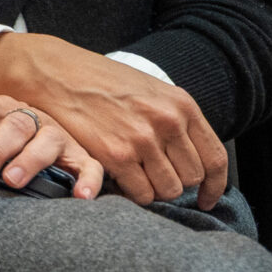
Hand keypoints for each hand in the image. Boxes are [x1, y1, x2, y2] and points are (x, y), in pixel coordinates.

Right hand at [0, 32, 226, 207]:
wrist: (55, 73)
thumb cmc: (100, 82)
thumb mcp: (150, 91)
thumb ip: (175, 121)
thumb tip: (191, 159)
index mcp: (181, 105)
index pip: (215, 158)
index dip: (215, 186)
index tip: (207, 199)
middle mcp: (167, 122)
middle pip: (191, 178)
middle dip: (175, 182)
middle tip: (153, 176)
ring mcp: (142, 139)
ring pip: (167, 190)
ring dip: (153, 190)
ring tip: (134, 176)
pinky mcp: (115, 155)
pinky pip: (140, 194)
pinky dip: (132, 193)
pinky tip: (119, 178)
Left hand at [0, 96, 100, 198]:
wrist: (44, 138)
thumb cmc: (0, 139)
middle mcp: (29, 117)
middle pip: (13, 126)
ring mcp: (57, 136)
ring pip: (47, 141)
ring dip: (29, 160)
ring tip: (12, 180)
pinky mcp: (80, 157)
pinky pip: (90, 167)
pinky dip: (87, 181)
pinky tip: (79, 196)